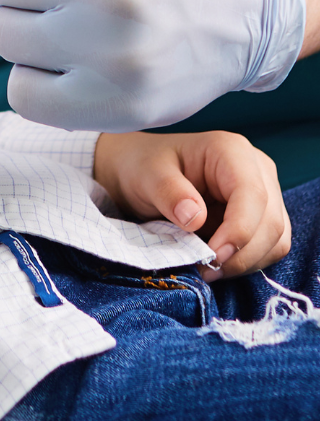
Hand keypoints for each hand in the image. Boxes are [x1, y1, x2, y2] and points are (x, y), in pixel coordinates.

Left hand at [93, 128, 290, 277]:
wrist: (143, 174)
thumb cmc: (145, 167)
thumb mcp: (147, 175)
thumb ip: (169, 193)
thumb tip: (196, 218)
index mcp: (230, 150)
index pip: (253, 195)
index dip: (240, 231)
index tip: (213, 258)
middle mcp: (256, 168)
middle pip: (271, 222)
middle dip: (242, 254)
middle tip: (206, 270)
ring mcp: (264, 192)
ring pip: (276, 239)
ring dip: (246, 262)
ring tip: (208, 269)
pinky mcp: (262, 216)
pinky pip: (270, 248)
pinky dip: (247, 263)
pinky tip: (218, 263)